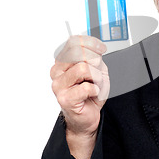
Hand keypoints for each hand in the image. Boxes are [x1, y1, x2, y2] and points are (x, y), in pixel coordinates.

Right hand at [50, 35, 108, 158]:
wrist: (87, 116)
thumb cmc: (90, 93)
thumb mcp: (96, 69)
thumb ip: (94, 58)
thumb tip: (95, 50)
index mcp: (63, 61)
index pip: (73, 42)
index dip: (91, 43)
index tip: (101, 48)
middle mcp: (57, 71)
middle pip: (78, 53)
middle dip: (95, 61)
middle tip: (98, 72)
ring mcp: (58, 85)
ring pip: (84, 68)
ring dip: (97, 77)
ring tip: (95, 85)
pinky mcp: (64, 98)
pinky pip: (86, 87)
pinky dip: (96, 90)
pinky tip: (92, 94)